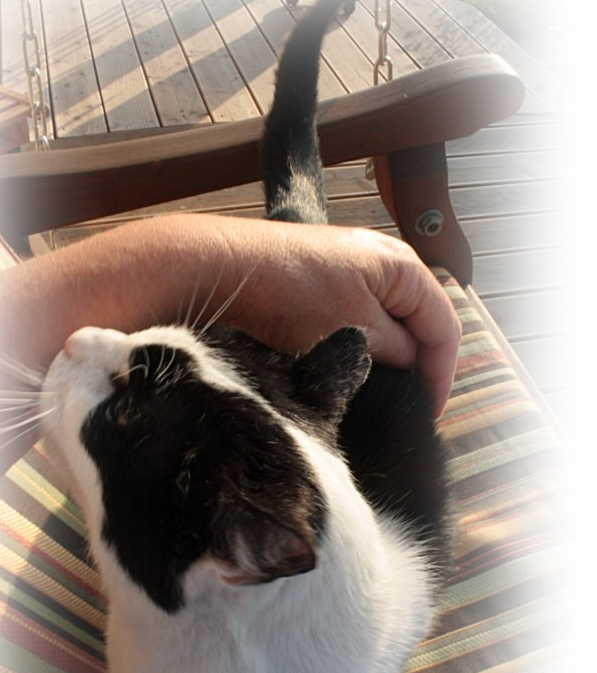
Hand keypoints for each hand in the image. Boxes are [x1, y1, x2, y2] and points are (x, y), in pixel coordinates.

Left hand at [217, 222, 461, 418]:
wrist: (227, 267)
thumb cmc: (289, 291)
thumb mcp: (356, 333)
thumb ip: (397, 352)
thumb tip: (411, 366)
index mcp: (404, 267)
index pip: (444, 328)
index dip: (440, 375)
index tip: (429, 411)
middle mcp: (384, 261)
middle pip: (419, 322)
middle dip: (415, 365)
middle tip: (404, 406)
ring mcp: (353, 267)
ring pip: (387, 322)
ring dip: (386, 355)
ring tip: (375, 389)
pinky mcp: (325, 279)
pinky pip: (358, 316)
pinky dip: (360, 342)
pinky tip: (345, 363)